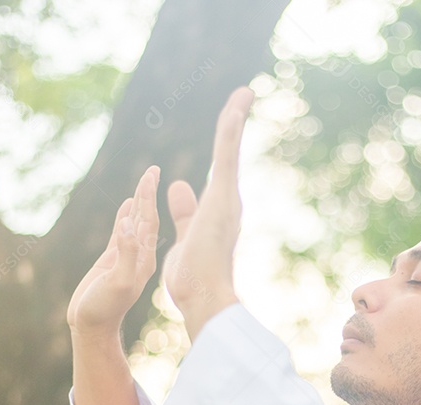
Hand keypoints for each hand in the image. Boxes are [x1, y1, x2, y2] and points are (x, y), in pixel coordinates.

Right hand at [67, 166, 160, 337]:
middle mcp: (139, 255)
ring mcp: (127, 257)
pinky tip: (127, 205)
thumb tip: (128, 226)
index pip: (148, 220)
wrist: (93, 327)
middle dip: (148, 193)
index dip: (150, 196)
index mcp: (144, 257)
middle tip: (152, 169)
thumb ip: (125, 255)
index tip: (153, 173)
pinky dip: (125, 216)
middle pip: (145, 217)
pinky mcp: (113, 261)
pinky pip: (122, 233)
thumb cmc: (105, 308)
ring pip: (134, 223)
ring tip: (145, 181)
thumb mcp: (118, 281)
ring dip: (139, 201)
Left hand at [163, 86, 254, 337]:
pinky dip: (231, 131)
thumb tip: (178, 185)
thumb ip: (184, 211)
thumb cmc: (192, 276)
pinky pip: (226, 156)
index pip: (220, 167)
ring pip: (230, 149)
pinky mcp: (223, 197)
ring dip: (235, 118)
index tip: (229, 118)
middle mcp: (228, 200)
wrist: (201, 295)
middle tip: (243, 94)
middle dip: (235, 121)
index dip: (224, 142)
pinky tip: (236, 107)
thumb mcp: (183, 234)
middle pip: (229, 151)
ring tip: (242, 92)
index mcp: (218, 209)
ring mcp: (227, 198)